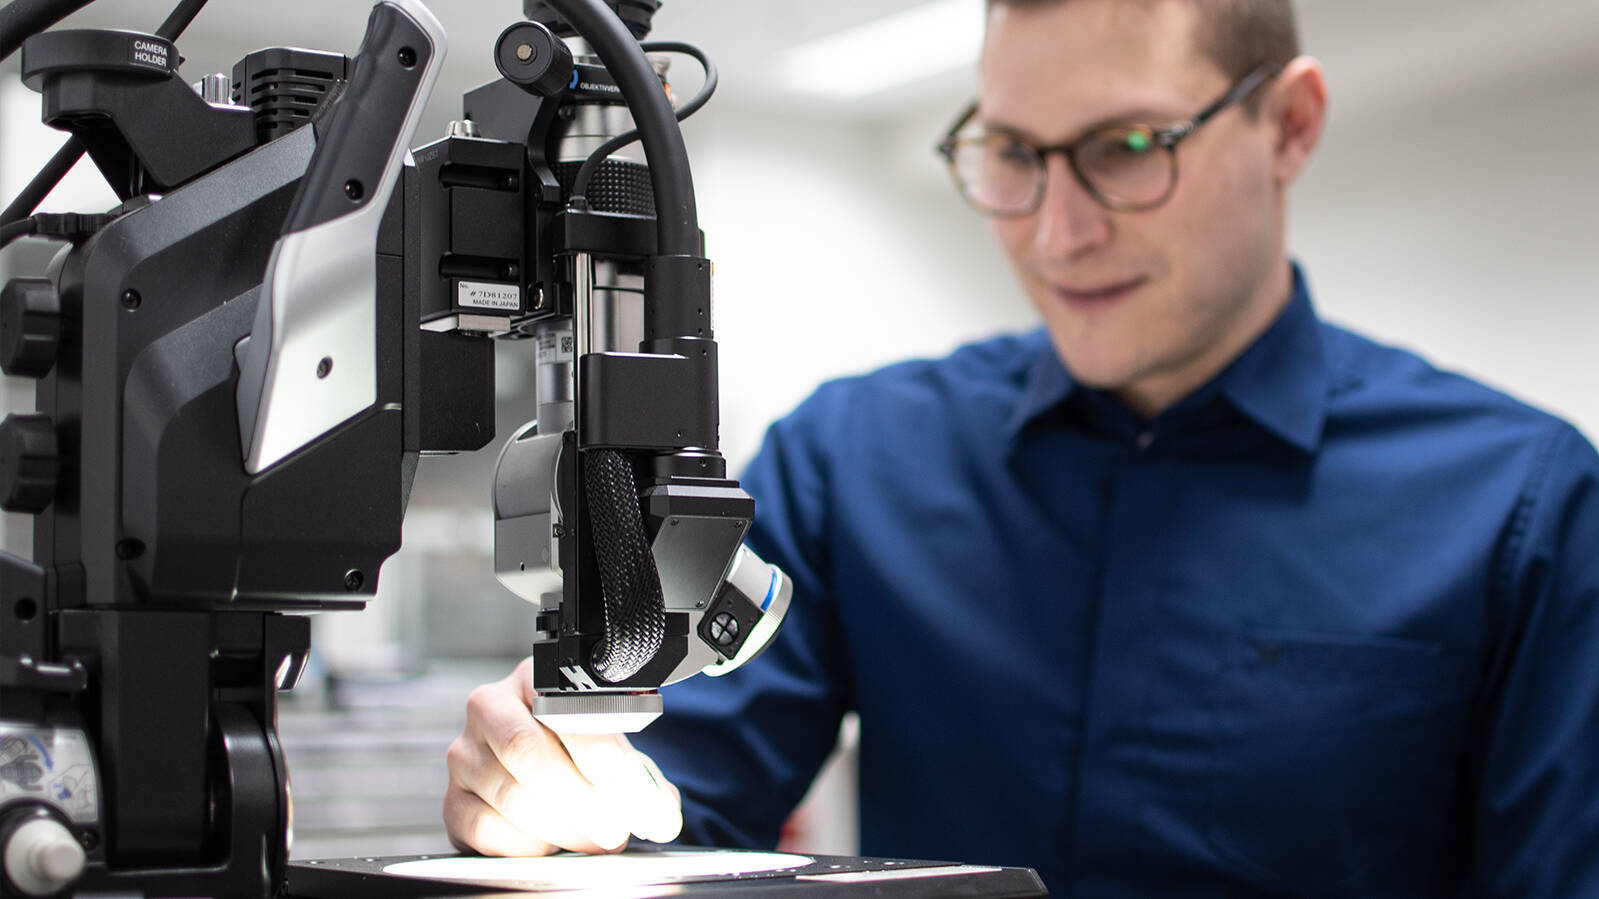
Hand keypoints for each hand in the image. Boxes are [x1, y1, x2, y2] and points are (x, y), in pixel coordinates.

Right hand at [443, 657, 682, 855]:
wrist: (540, 762)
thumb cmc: (577, 750)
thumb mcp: (611, 746)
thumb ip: (640, 775)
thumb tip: (661, 813)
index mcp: (534, 679)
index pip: (568, 714)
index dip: (605, 761)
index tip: (635, 797)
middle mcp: (489, 708)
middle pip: (529, 754)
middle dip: (582, 801)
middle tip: (615, 829)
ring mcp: (465, 755)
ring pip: (511, 796)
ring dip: (562, 828)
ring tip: (595, 840)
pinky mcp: (452, 801)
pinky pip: (484, 828)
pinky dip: (526, 845)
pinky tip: (551, 843)